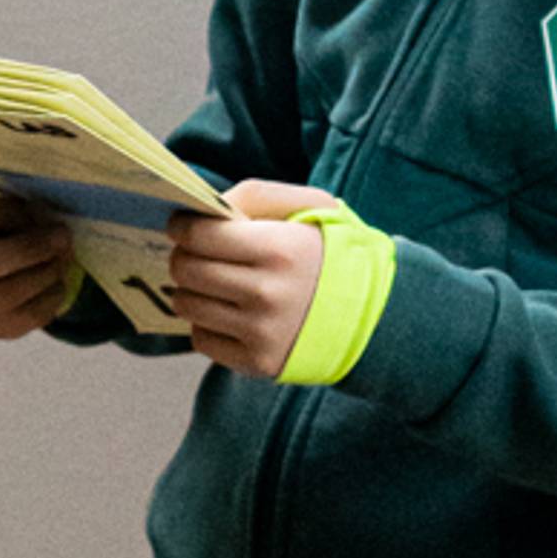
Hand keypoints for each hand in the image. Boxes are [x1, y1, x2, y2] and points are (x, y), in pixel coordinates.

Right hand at [0, 179, 78, 340]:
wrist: (14, 258)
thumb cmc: (14, 219)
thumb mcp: (13, 199)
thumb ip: (23, 194)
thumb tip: (50, 202)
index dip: (13, 211)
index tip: (40, 206)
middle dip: (28, 249)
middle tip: (63, 236)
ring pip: (2, 295)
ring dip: (42, 274)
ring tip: (63, 258)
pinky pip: (22, 318)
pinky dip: (49, 299)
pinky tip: (58, 281)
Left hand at [163, 181, 332, 375]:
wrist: (374, 315)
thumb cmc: (332, 253)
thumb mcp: (312, 207)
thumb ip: (255, 195)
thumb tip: (202, 209)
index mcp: (280, 249)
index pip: (200, 235)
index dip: (182, 226)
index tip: (182, 225)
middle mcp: (268, 294)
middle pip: (186, 270)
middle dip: (183, 256)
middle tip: (195, 252)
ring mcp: (261, 332)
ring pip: (187, 305)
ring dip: (191, 289)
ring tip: (214, 282)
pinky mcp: (257, 362)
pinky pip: (201, 339)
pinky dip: (207, 324)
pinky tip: (229, 312)